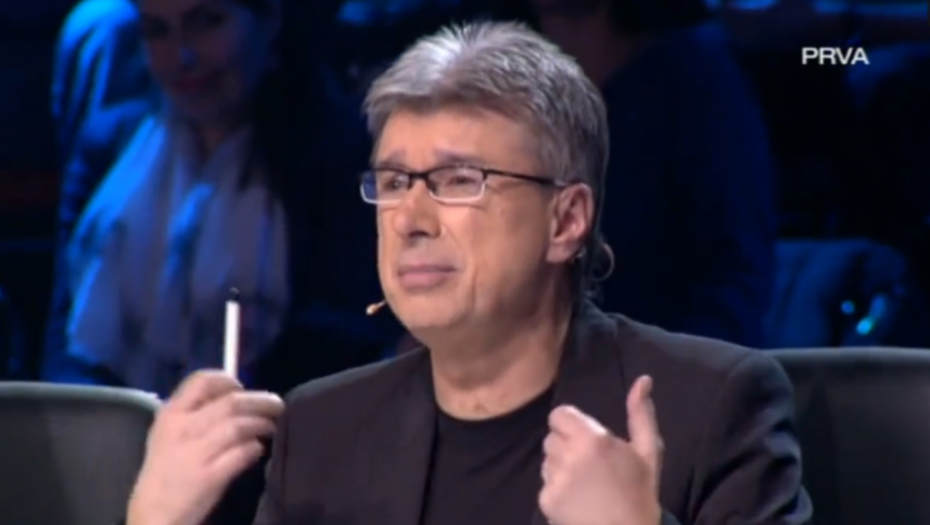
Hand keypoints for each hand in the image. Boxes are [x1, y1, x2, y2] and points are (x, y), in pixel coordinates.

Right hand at [127, 370, 283, 524]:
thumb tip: (238, 398)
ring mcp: (195, 453)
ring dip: (261, 424)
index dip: (229, 380)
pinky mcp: (210, 477)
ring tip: (270, 427)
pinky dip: (255, 449)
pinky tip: (258, 450)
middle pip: (231, 402)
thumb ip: (196, 413)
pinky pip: (242, 454)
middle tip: (276, 405)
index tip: (242, 388)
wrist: (153, 515)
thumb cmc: (165, 470)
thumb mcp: (169, 434)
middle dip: (260, 401)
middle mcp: (182, 428)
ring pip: (239, 426)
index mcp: (171, 414)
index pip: (202, 380)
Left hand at [540, 375, 662, 524]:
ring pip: (547, 460)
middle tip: (588, 462)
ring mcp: (554, 480)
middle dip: (566, 445)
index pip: (559, 415)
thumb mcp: (648, 452)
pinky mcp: (546, 501)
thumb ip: (641, 414)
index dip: (570, 423)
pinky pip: (545, 484)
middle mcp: (568, 456)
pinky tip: (577, 501)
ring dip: (560, 466)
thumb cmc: (640, 494)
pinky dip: (557, 489)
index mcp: (592, 439)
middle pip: (552, 437)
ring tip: (584, 483)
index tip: (584, 436)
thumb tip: (643, 379)